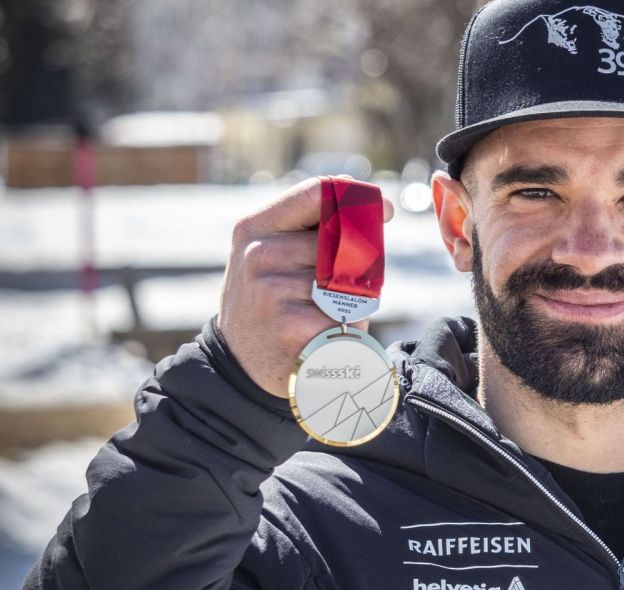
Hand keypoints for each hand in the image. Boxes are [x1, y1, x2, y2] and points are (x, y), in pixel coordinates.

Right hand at [217, 177, 394, 397]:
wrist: (238, 365)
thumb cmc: (268, 299)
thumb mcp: (270, 254)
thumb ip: (308, 223)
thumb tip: (353, 189)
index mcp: (255, 228)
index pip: (314, 193)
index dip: (356, 198)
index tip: (383, 210)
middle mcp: (260, 254)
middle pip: (343, 242)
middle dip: (355, 264)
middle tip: (335, 288)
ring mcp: (274, 291)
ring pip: (349, 282)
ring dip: (352, 300)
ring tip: (320, 314)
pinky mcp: (294, 327)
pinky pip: (349, 317)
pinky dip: (350, 328)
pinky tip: (323, 336)